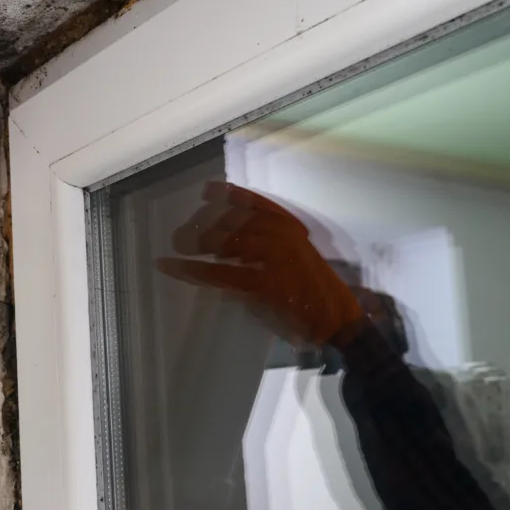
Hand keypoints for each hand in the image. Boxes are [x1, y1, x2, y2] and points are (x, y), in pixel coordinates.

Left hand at [157, 182, 361, 346]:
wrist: (336, 317)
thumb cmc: (317, 289)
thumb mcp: (298, 256)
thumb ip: (270, 244)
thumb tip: (231, 243)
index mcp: (290, 227)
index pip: (255, 203)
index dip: (228, 196)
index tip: (206, 192)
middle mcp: (282, 236)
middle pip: (233, 221)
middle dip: (204, 223)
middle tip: (183, 231)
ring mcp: (274, 258)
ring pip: (224, 243)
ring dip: (196, 243)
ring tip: (177, 244)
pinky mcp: (264, 283)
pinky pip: (220, 274)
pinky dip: (192, 270)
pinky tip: (173, 267)